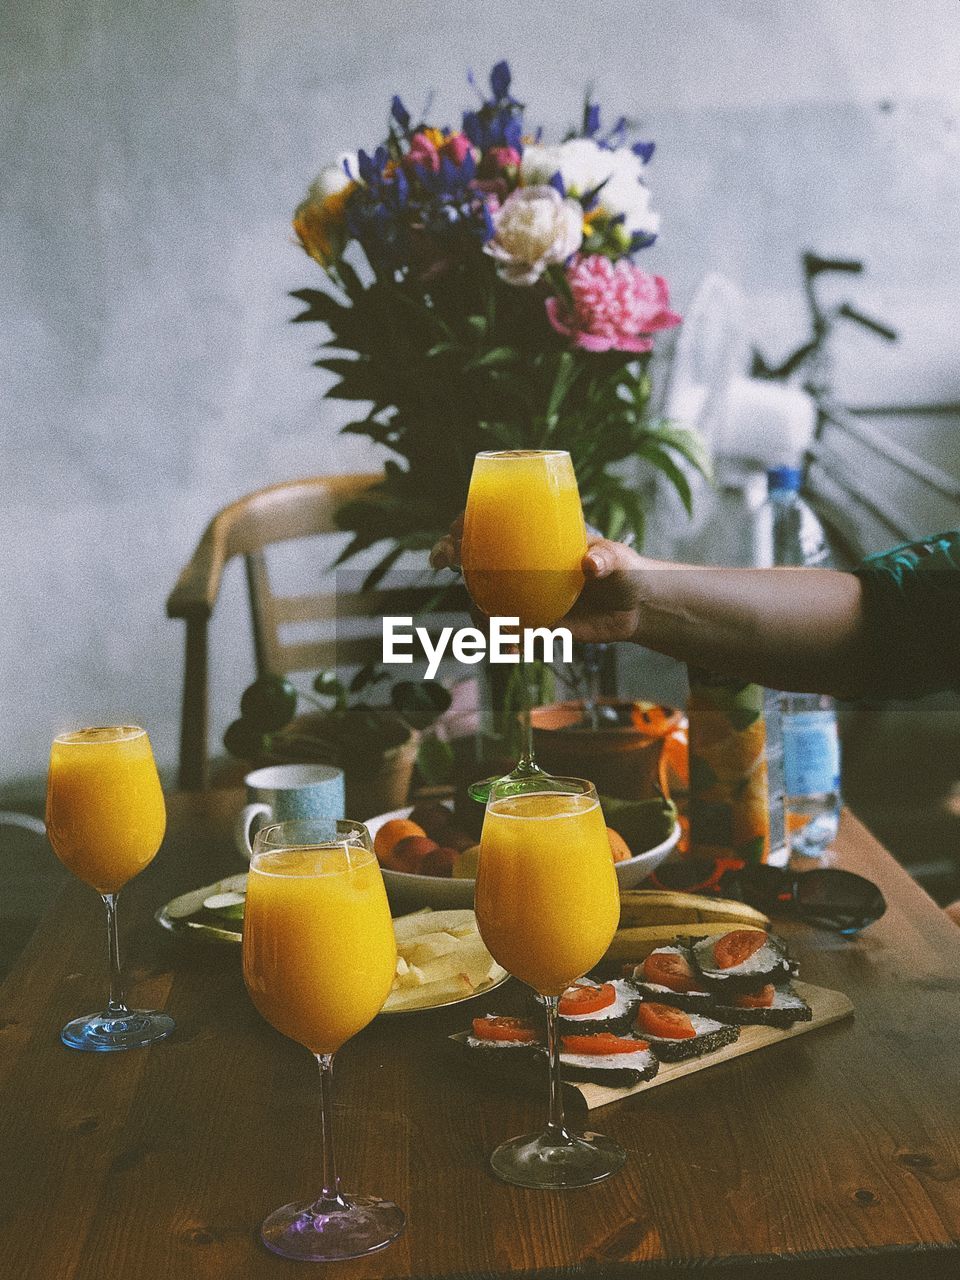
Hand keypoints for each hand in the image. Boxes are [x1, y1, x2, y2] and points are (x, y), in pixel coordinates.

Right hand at [431, 516, 647, 645]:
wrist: (636, 608)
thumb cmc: (624, 570)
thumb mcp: (617, 559)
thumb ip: (605, 558)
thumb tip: (589, 563)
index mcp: (537, 543)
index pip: (492, 526)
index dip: (465, 525)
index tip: (453, 531)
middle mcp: (523, 567)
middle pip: (476, 560)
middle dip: (453, 558)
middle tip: (445, 563)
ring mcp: (526, 596)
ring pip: (486, 602)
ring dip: (477, 612)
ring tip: (488, 623)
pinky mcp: (537, 625)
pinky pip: (512, 634)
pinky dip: (507, 642)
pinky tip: (513, 649)